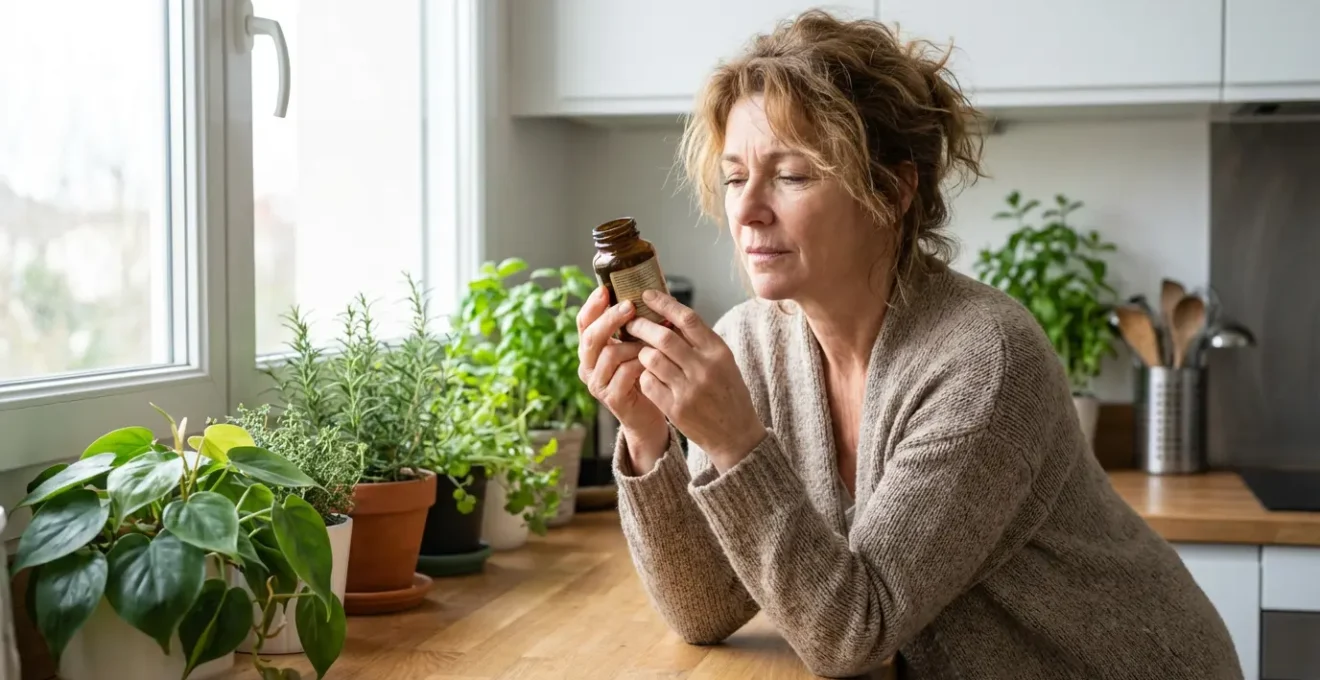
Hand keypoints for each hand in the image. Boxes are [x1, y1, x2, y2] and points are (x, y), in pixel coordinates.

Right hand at [576, 286, 669, 472]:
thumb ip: (631, 327)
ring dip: (632, 344)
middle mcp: (587, 367)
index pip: (583, 323)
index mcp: (590, 351)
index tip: (605, 290)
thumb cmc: (644, 376)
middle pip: (591, 337)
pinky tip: (651, 360)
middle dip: (610, 319)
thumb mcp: (634, 347)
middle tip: (629, 306)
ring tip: (650, 341)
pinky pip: (624, 373)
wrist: (648, 417)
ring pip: (609, 354)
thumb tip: (643, 292)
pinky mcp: (611, 398)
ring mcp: (597, 384)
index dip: (592, 305)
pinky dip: (640, 363)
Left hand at [625, 290, 766, 469]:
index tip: (646, 295)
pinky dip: (644, 376)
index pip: (687, 318)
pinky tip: (647, 376)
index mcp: (718, 351)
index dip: (664, 303)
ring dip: (641, 353)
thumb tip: (668, 315)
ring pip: (651, 359)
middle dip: (641, 326)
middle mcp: (704, 368)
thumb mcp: (723, 362)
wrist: (736, 434)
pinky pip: (648, 383)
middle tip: (631, 323)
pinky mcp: (676, 408)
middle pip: (663, 337)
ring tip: (641, 353)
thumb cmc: (728, 393)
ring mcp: (689, 389)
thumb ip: (699, 342)